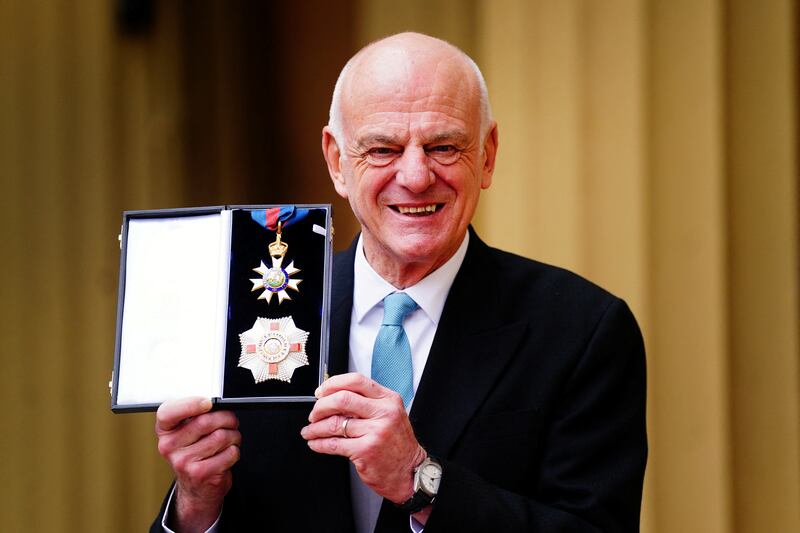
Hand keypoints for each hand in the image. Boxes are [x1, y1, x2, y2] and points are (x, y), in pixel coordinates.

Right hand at [155, 397, 240, 532]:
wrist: (195, 489)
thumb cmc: (195, 455)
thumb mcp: (187, 433)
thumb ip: (196, 416)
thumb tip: (217, 405)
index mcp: (165, 431)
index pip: (169, 412)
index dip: (190, 404)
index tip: (207, 403)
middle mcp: (169, 446)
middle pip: (206, 421)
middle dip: (227, 419)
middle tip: (230, 423)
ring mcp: (183, 461)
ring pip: (222, 436)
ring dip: (233, 436)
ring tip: (228, 441)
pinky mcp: (200, 473)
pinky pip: (230, 452)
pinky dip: (235, 451)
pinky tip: (226, 455)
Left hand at [301, 373, 425, 503]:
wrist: (410, 472)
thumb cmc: (397, 444)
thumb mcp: (391, 415)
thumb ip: (368, 403)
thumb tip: (334, 397)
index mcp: (389, 400)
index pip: (356, 381)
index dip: (333, 384)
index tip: (321, 391)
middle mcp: (384, 413)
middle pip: (342, 399)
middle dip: (321, 406)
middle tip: (314, 414)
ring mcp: (375, 432)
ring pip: (334, 423)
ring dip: (315, 428)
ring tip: (310, 431)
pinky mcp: (365, 451)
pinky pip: (334, 444)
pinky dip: (319, 443)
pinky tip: (316, 443)